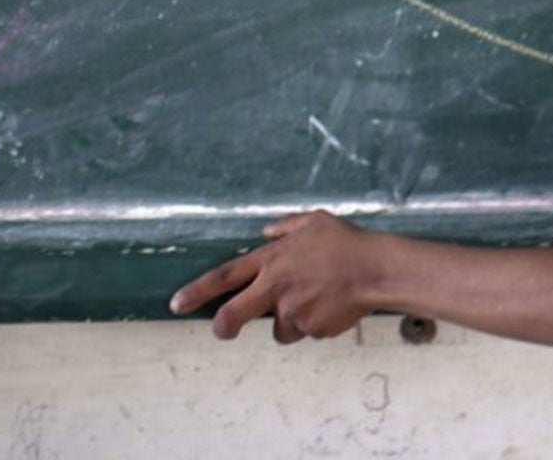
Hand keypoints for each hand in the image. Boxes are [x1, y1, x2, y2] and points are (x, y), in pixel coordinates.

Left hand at [169, 210, 384, 342]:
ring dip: (293, 319)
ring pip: (279, 327)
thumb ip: (287, 227)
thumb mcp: (316, 221)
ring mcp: (292, 312)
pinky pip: (306, 331)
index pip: (224, 277)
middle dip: (223, 327)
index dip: (197, 291)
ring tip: (320, 298)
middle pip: (232, 317)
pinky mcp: (310, 329)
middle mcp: (276, 288)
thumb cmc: (347, 242)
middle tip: (223, 330)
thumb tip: (266, 233)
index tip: (176, 304)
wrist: (377, 269)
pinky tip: (335, 304)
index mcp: (272, 261)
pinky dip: (316, 322)